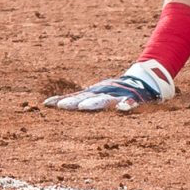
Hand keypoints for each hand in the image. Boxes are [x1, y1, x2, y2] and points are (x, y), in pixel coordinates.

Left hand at [45, 59, 175, 111]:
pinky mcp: (134, 99)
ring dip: (95, 103)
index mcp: (94, 93)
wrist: (143, 80)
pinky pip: (130, 102)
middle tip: (62, 106)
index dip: (62, 101)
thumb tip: (46, 103)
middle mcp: (104, 93)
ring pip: (105, 100)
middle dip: (74, 102)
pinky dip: (126, 105)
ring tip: (84, 107)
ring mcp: (118, 95)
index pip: (75, 97)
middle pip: (86, 98)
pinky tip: (121, 109)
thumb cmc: (112, 90)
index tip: (48, 104)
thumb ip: (73, 99)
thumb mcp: (92, 92)